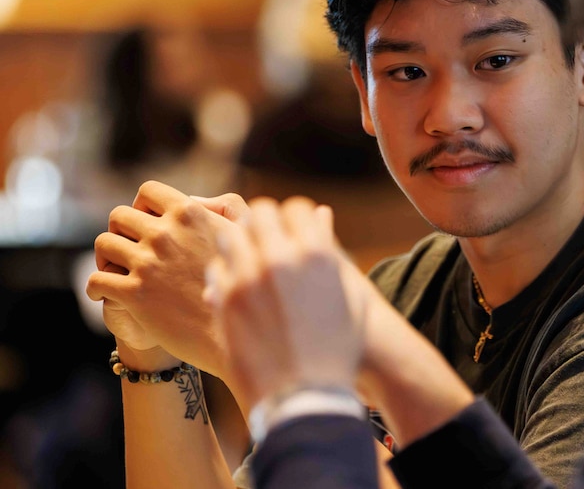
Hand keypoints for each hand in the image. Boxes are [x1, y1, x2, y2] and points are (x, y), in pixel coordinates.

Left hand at [85, 180, 249, 375]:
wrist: (235, 335)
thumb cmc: (245, 284)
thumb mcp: (247, 235)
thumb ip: (226, 207)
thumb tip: (194, 200)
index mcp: (191, 214)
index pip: (148, 191)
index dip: (143, 205)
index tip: (146, 221)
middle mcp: (166, 234)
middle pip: (118, 216)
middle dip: (120, 230)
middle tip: (128, 249)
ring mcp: (148, 264)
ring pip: (103, 244)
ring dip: (106, 257)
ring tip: (116, 271)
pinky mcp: (134, 294)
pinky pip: (96, 280)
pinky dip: (96, 287)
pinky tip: (106, 294)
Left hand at [205, 197, 364, 408]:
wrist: (305, 396)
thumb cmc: (337, 348)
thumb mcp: (347, 294)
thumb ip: (330, 247)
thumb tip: (321, 213)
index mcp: (317, 253)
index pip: (295, 208)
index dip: (292, 216)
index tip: (289, 227)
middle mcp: (281, 258)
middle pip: (259, 213)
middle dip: (261, 222)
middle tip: (262, 237)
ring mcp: (248, 278)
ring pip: (231, 234)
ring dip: (238, 241)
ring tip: (244, 258)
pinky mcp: (224, 301)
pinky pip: (216, 268)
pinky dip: (224, 271)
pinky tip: (234, 285)